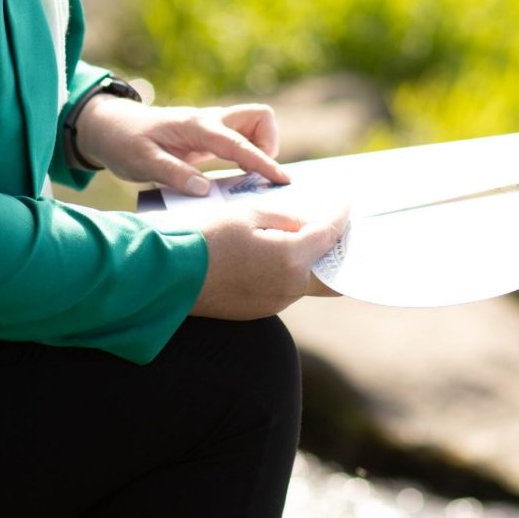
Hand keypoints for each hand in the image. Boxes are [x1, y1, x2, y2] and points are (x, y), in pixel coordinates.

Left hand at [74, 96, 287, 193]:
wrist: (110, 127)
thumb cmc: (124, 142)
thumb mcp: (141, 161)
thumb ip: (173, 173)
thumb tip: (205, 190)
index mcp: (195, 126)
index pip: (238, 143)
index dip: (262, 162)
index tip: (282, 180)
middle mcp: (208, 121)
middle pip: (258, 117)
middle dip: (269, 143)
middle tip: (258, 176)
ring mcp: (210, 127)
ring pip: (252, 125)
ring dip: (259, 148)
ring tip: (249, 179)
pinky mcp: (208, 137)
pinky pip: (240, 139)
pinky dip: (248, 153)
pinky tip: (240, 177)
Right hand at [190, 203, 348, 318]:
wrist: (174, 275)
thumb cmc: (208, 237)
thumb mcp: (248, 216)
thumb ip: (286, 219)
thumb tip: (308, 224)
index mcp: (291, 259)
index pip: (328, 236)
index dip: (339, 218)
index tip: (344, 206)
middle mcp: (290, 288)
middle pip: (331, 276)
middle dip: (336, 253)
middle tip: (335, 232)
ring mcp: (275, 303)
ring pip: (306, 283)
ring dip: (309, 263)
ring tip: (303, 239)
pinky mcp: (259, 311)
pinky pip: (284, 291)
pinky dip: (288, 273)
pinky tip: (276, 256)